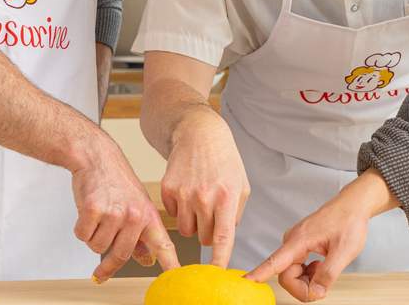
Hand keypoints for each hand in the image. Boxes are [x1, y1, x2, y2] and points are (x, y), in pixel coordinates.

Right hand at [70, 136, 179, 281]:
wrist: (96, 157)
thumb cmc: (116, 180)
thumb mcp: (137, 204)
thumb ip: (141, 234)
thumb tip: (146, 260)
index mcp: (148, 215)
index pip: (163, 245)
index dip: (170, 264)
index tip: (177, 278)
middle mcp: (134, 215)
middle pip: (120, 255)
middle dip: (108, 263)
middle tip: (101, 271)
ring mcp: (114, 212)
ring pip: (98, 247)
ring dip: (93, 238)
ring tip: (98, 216)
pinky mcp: (93, 209)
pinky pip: (83, 236)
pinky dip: (81, 229)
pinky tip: (87, 211)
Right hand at [160, 115, 250, 267]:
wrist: (198, 133)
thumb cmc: (223, 159)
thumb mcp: (241, 184)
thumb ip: (235, 214)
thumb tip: (224, 238)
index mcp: (226, 196)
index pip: (223, 238)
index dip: (220, 260)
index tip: (218, 275)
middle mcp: (204, 197)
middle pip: (203, 237)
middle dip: (208, 231)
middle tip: (212, 212)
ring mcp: (184, 194)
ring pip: (186, 230)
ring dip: (193, 223)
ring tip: (199, 201)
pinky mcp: (168, 189)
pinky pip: (172, 215)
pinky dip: (179, 209)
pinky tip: (187, 190)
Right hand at [246, 170, 393, 301]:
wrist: (353, 206)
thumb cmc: (349, 221)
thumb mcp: (344, 251)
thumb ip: (328, 274)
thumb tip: (315, 293)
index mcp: (299, 240)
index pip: (274, 262)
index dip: (259, 273)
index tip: (245, 281)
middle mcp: (292, 242)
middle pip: (285, 276)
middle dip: (303, 286)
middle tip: (323, 284)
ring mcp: (294, 244)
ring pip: (291, 274)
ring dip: (308, 279)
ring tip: (324, 267)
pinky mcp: (299, 247)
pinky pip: (296, 269)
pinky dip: (309, 273)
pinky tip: (320, 264)